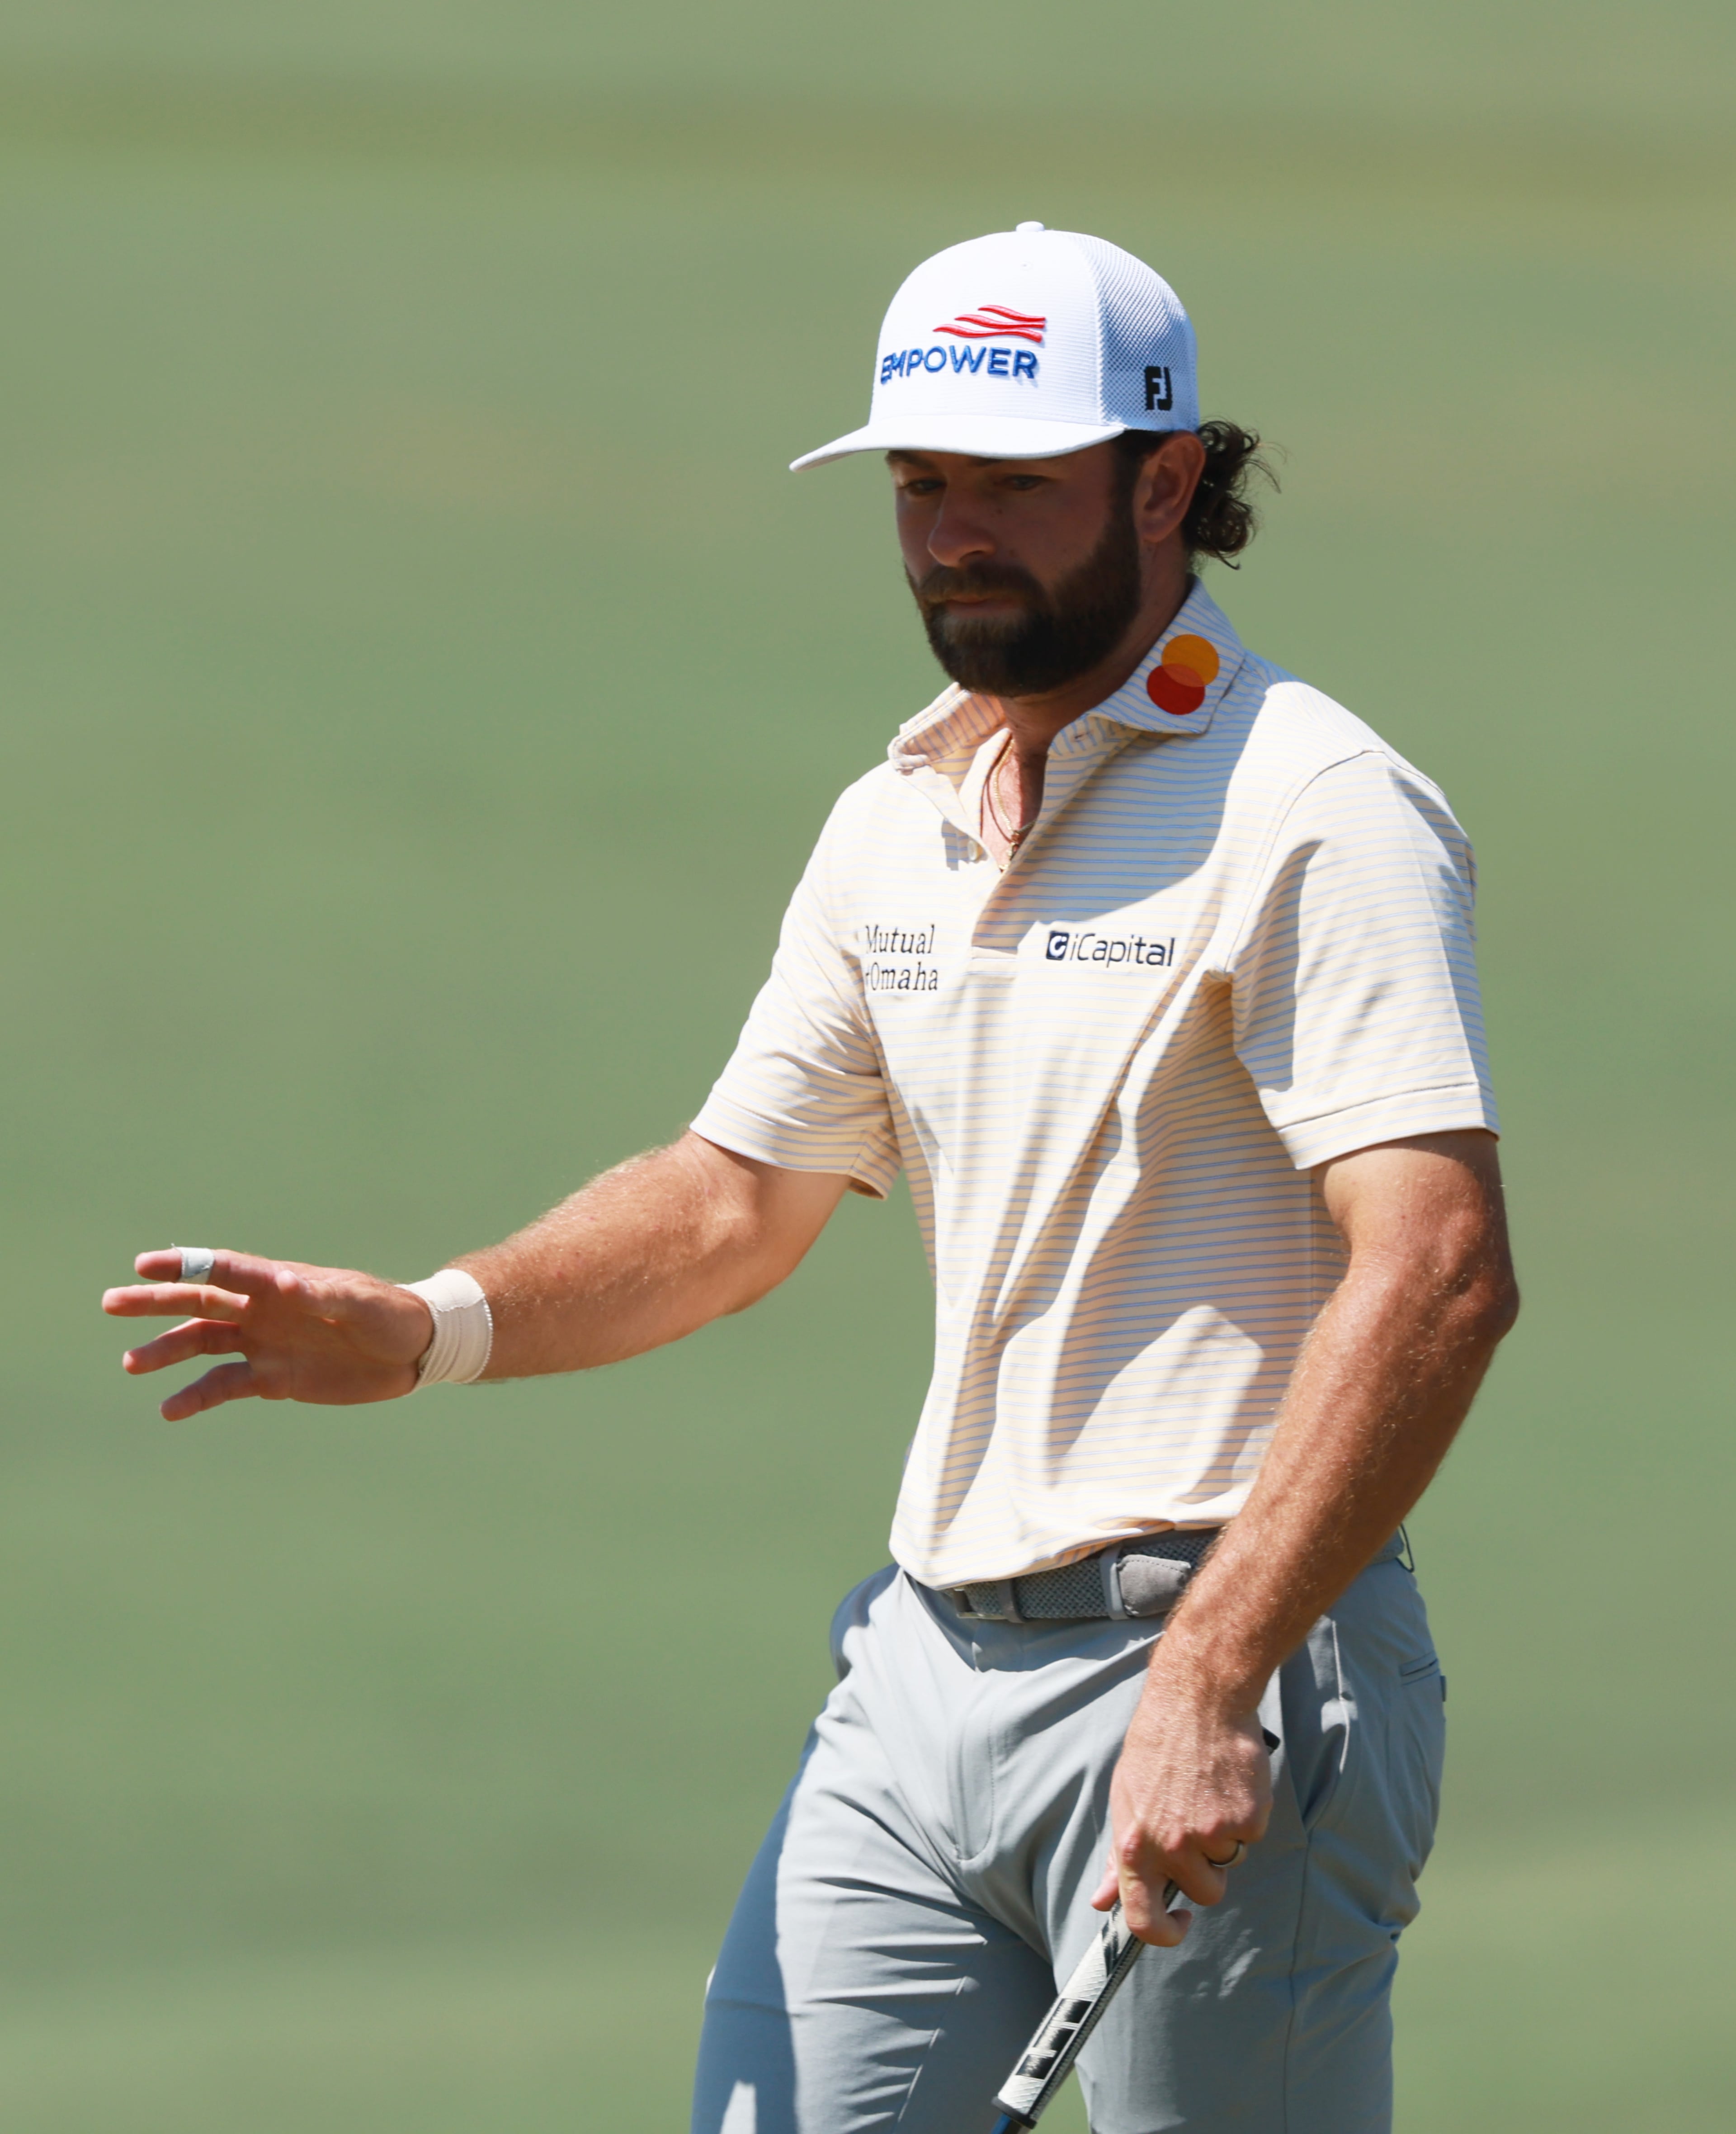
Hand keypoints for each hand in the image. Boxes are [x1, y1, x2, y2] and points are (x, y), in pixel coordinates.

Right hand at [102, 1249, 434, 1417]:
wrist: (412, 1351)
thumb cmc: (389, 1313)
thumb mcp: (359, 1302)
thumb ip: (322, 1295)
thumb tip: (282, 1285)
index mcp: (280, 1283)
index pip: (225, 1269)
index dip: (186, 1264)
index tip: (145, 1265)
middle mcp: (263, 1310)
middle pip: (200, 1301)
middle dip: (156, 1302)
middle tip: (111, 1303)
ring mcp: (265, 1343)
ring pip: (203, 1344)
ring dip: (167, 1351)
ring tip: (132, 1363)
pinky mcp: (273, 1378)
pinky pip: (225, 1386)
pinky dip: (196, 1397)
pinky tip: (169, 1410)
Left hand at [1091, 1666, 1272, 1946]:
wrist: (1198, 1700)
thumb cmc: (1155, 1748)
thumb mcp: (1124, 1798)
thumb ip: (1117, 1858)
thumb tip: (1102, 1902)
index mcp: (1134, 1845)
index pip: (1144, 1920)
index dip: (1165, 1936)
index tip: (1179, 1923)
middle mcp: (1172, 1846)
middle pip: (1206, 1892)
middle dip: (1207, 1867)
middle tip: (1199, 1822)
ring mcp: (1211, 1834)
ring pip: (1231, 1863)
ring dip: (1226, 1838)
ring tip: (1210, 1794)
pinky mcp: (1247, 1819)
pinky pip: (1253, 1835)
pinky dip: (1247, 1814)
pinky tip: (1230, 1782)